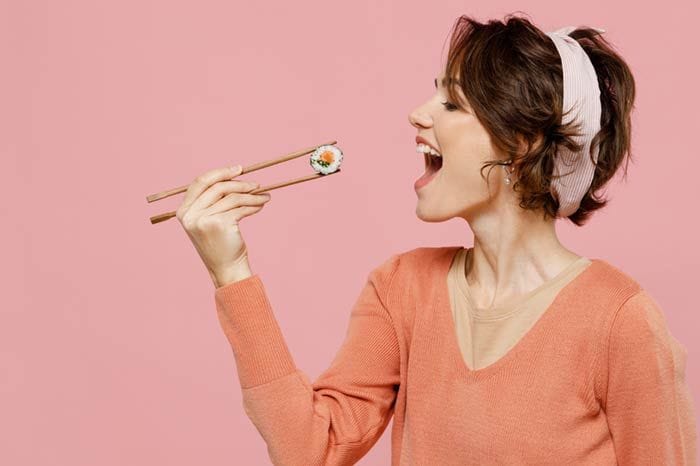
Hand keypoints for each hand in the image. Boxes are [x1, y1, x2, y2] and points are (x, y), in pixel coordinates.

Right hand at [175, 165, 271, 285]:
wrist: (226, 268)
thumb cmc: (221, 244)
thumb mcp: (209, 220)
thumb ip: (212, 200)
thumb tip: (234, 175)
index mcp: (183, 211)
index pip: (200, 182)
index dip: (220, 173)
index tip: (238, 169)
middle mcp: (190, 215)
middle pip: (217, 187)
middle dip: (240, 183)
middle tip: (257, 184)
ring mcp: (203, 219)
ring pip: (232, 197)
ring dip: (251, 195)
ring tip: (263, 196)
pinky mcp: (219, 224)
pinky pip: (240, 207)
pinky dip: (253, 204)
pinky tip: (261, 204)